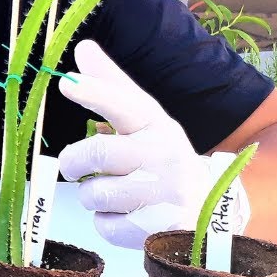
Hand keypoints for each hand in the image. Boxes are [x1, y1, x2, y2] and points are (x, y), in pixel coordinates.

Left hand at [56, 40, 249, 247]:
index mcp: (157, 124)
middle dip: (74, 161)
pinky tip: (126, 215)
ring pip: (95, 194)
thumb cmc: (162, 156)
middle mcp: (164, 156)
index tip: (66, 84)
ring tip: (112, 192)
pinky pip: (105, 226)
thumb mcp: (145, 119)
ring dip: (92, 195)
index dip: (94, 93)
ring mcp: (164, 194)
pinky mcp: (158, 229)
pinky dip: (106, 222)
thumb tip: (81, 47)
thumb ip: (111, 86)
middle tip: (74, 166)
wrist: (210, 206)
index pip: (125, 103)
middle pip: (96, 154)